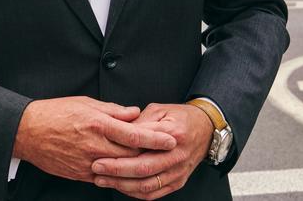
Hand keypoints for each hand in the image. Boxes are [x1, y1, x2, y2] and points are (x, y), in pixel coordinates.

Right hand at [13, 97, 177, 182]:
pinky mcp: (81, 174)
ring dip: (136, 165)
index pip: (134, 134)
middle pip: (132, 154)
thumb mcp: (85, 103)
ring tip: (149, 159)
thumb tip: (134, 113)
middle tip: (166, 150)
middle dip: (151, 153)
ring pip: (121, 169)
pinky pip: (106, 177)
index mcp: (97, 124)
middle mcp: (94, 145)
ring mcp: (87, 162)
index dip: (155, 138)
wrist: (27, 132)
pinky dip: (119, 174)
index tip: (171, 140)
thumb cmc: (55, 113)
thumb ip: (113, 110)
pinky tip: (126, 169)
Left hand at [89, 103, 213, 198]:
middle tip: (97, 168)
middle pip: (144, 169)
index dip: (119, 153)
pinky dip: (135, 193)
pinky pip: (154, 193)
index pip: (143, 147)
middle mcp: (177, 156)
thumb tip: (118, 130)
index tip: (100, 152)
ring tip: (103, 180)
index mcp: (173, 134)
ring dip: (122, 185)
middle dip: (117, 171)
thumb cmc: (180, 117)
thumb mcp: (159, 110)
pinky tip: (120, 187)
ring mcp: (179, 172)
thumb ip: (139, 122)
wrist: (205, 129)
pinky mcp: (178, 182)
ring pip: (147, 185)